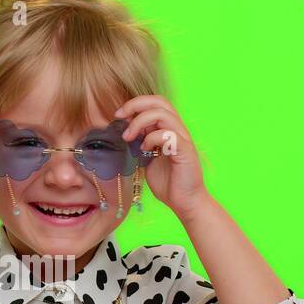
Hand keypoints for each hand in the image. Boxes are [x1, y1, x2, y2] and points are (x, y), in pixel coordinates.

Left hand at [115, 96, 209, 221]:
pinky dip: (151, 138)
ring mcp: (183, 139)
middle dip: (135, 104)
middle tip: (120, 117)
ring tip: (128, 137)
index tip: (118, 116)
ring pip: (163, 113)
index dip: (135, 104)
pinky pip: (168, 134)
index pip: (154, 103)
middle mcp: (177, 130)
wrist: (184, 202)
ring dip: (140, 121)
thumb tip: (124, 133)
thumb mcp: (147, 159)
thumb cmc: (168, 183)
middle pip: (159, 101)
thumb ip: (141, 144)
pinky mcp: (185, 150)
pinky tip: (144, 150)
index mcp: (169, 129)